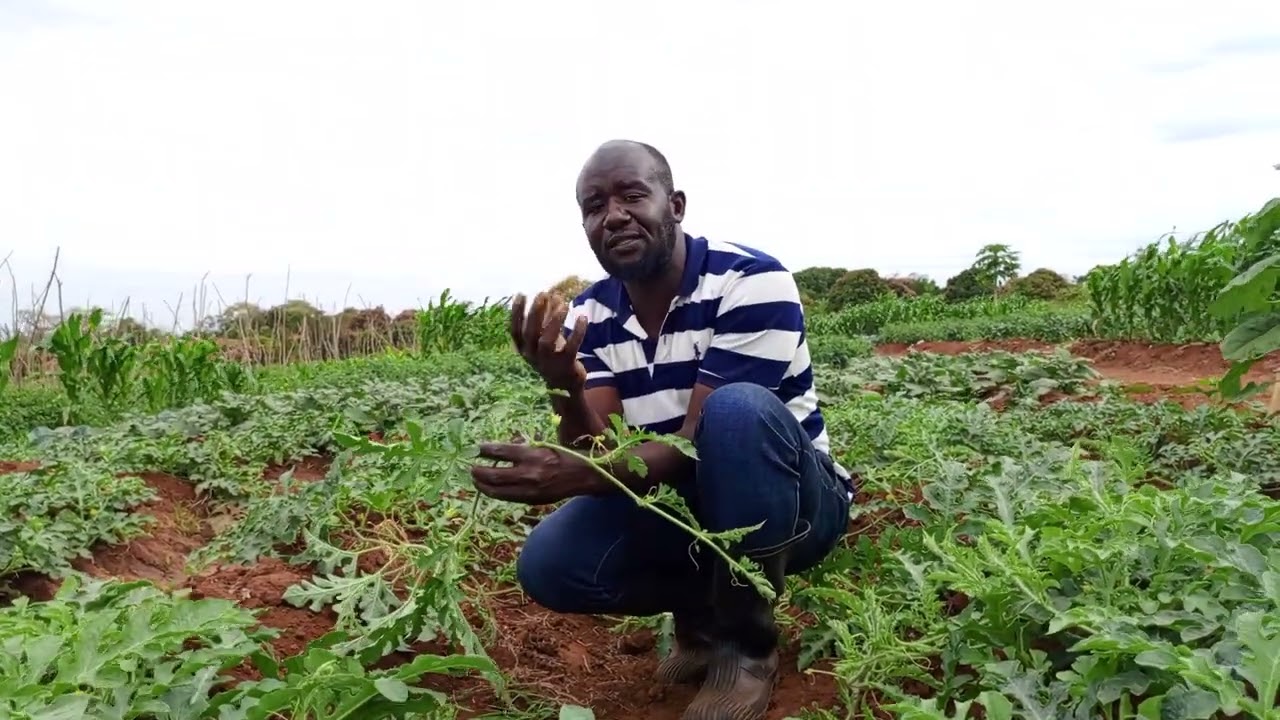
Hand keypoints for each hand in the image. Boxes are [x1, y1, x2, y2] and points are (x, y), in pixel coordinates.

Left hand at [470, 442, 596, 504]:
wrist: (583, 476)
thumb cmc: (564, 456)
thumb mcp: (543, 446)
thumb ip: (523, 449)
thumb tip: (500, 450)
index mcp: (532, 455)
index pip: (501, 452)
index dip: (485, 451)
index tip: (477, 449)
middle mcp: (529, 473)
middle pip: (494, 475)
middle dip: (479, 472)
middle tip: (471, 468)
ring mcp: (530, 489)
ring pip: (498, 491)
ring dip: (484, 486)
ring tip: (476, 481)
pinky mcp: (532, 499)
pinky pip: (509, 497)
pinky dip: (497, 493)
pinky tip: (492, 489)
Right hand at [510, 292, 587, 390]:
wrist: (564, 383)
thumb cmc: (552, 354)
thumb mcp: (546, 335)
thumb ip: (546, 316)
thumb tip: (550, 294)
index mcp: (524, 349)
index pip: (515, 330)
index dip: (516, 313)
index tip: (521, 294)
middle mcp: (533, 356)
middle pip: (530, 333)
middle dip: (535, 312)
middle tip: (542, 294)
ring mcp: (548, 362)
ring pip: (547, 341)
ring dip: (554, 321)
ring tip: (563, 305)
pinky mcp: (566, 365)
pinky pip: (571, 347)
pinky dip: (577, 332)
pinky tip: (583, 318)